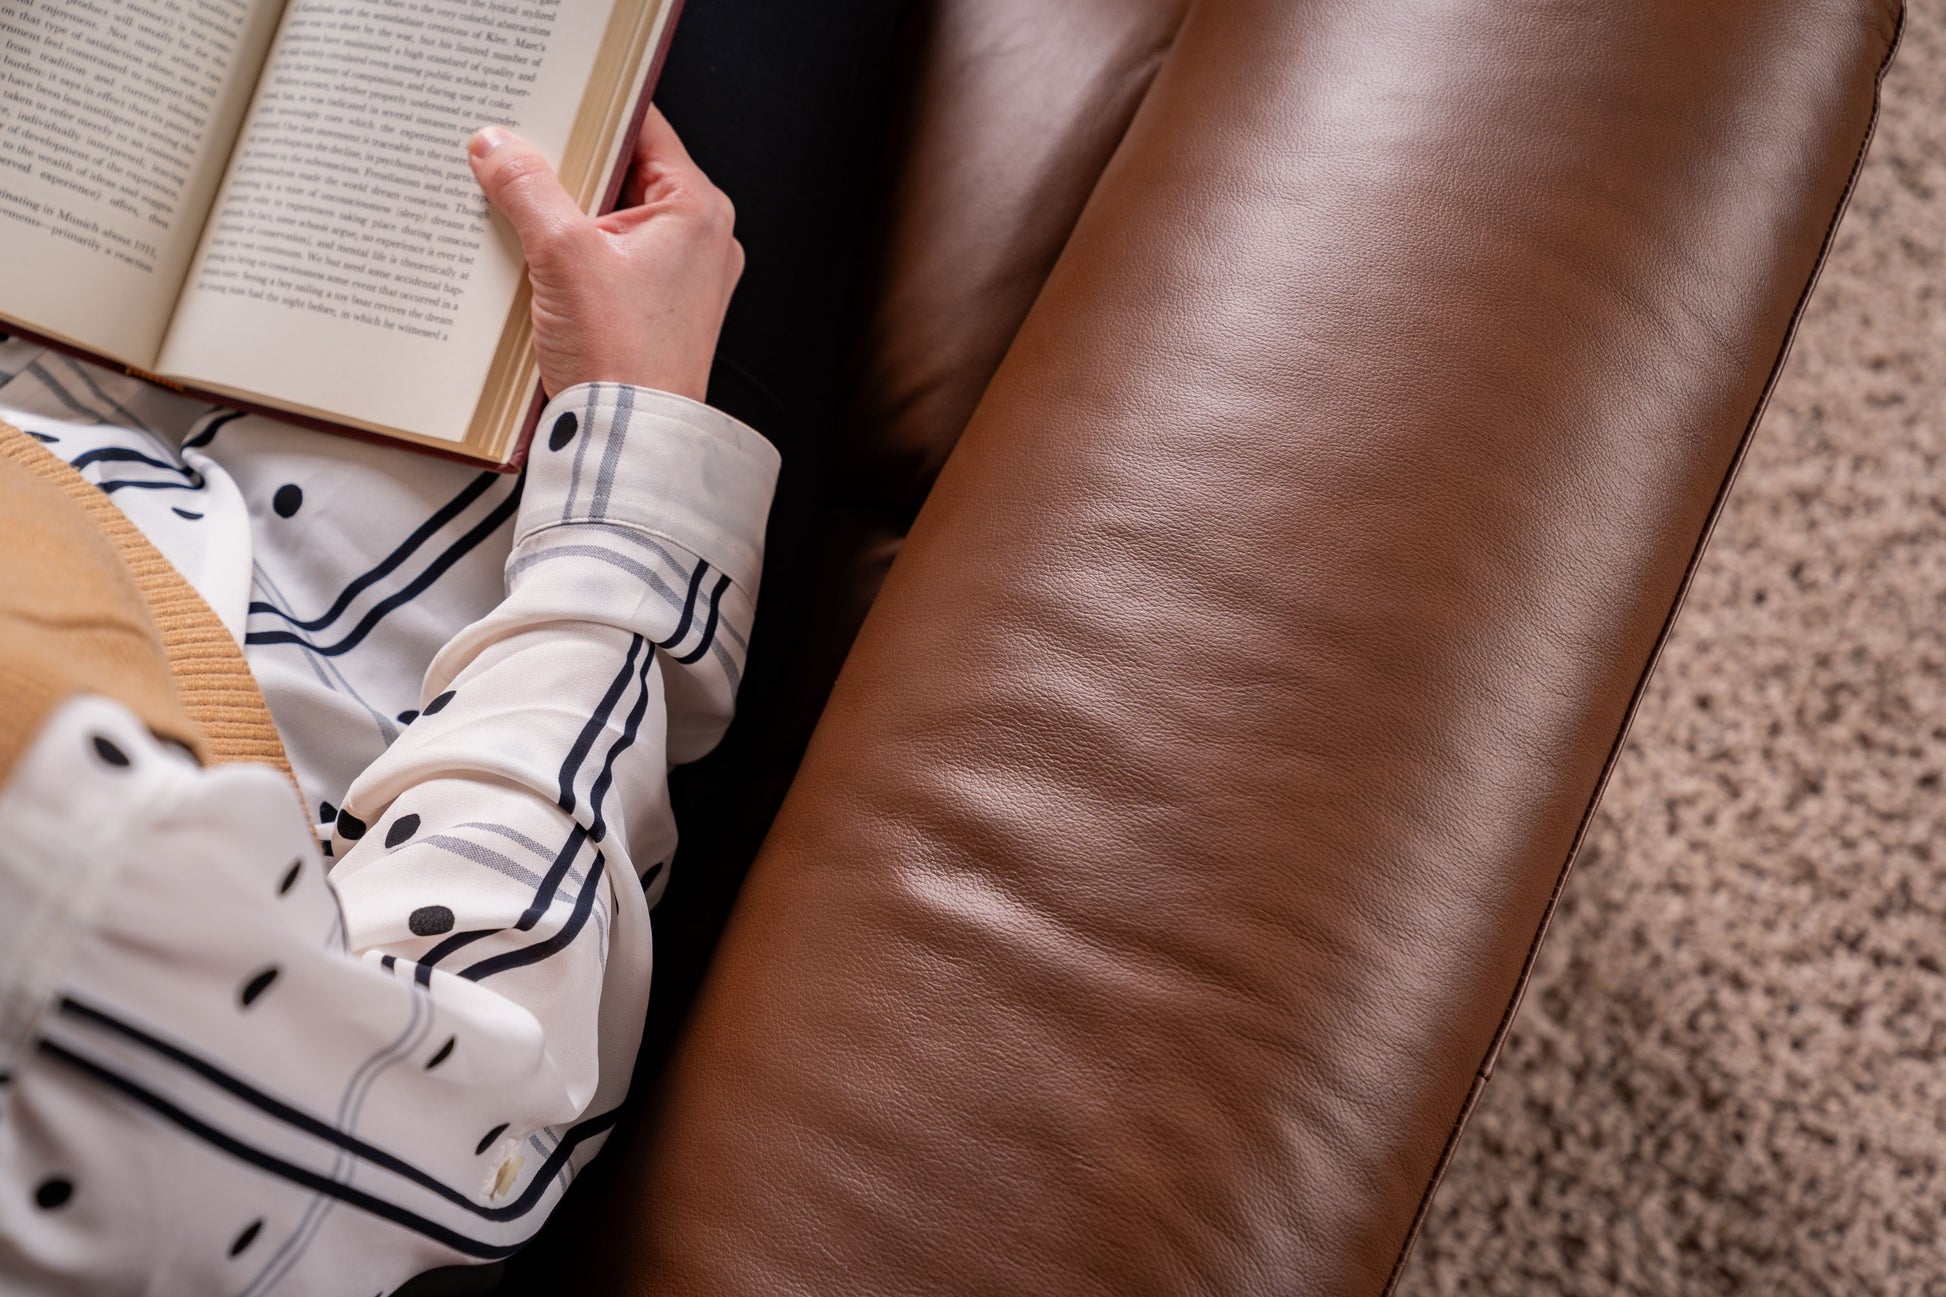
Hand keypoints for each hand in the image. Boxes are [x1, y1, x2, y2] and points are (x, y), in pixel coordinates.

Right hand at [467, 108, 742, 401]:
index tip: (547, 95)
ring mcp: (679, 277)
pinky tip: (530, 254)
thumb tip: (497, 146)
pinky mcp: (653, 309)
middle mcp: (699, 239)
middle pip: (624, 172)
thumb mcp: (563, 256)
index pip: (644, 126)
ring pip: (611, 217)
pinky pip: (609, 259)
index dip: (593, 107)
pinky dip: (572, 252)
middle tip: (516, 148)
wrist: (629, 439)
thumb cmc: (621, 358)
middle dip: (568, 164)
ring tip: (515, 201)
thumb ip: (527, 189)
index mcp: (697, 210)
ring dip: (563, 211)